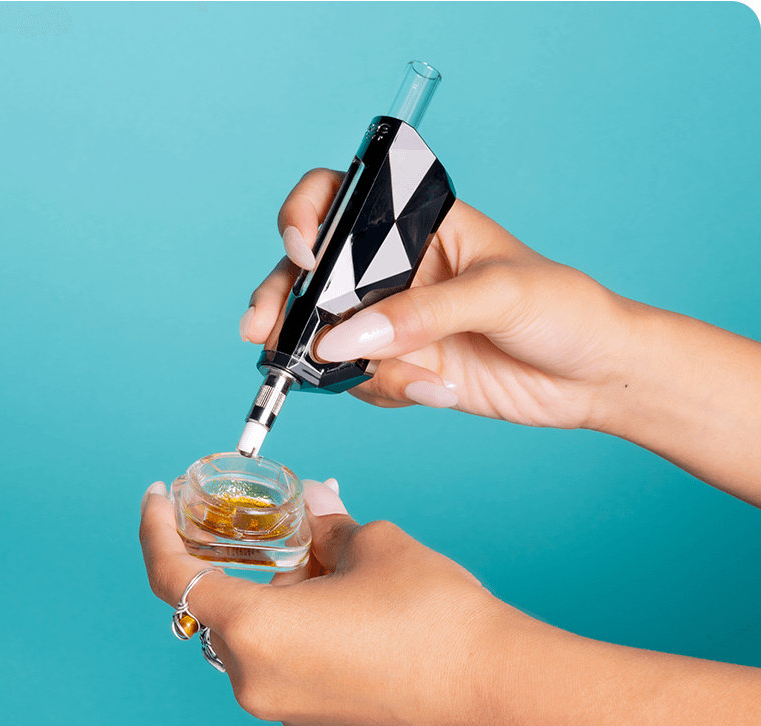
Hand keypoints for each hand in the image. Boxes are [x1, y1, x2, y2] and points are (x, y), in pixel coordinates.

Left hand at [138, 477, 533, 725]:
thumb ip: (323, 525)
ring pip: (256, 632)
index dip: (158, 530)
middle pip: (223, 604)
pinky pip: (284, 660)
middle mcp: (256, 681)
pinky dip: (294, 621)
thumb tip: (312, 506)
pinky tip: (339, 594)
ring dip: (276, 588)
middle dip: (245, 555)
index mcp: (255, 632)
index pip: (175, 578)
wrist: (494, 685)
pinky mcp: (318, 717)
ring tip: (324, 552)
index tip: (159, 498)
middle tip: (279, 518)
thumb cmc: (430, 613)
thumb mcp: (369, 544)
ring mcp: (287, 707)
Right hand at [242, 168, 635, 429]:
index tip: (303, 253)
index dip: (307, 218)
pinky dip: (388, 390)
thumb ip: (422, 313)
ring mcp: (397, 323)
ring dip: (340, 363)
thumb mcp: (499, 294)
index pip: (342, 203)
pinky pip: (364, 381)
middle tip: (262, 331)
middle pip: (314, 276)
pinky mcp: (405, 368)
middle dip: (282, 302)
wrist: (593, 376)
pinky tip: (438, 391)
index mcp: (419, 226)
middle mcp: (398, 272)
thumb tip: (345, 340)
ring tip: (410, 378)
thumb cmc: (564, 309)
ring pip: (329, 336)